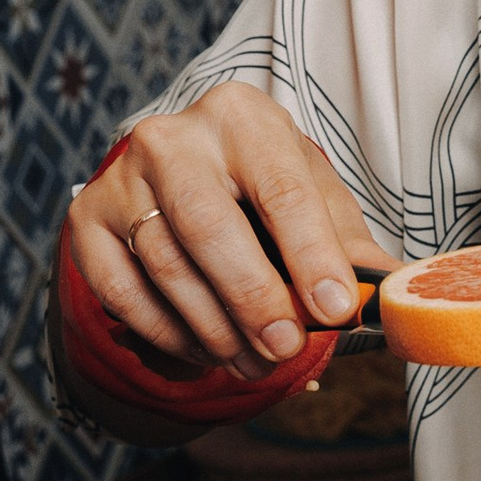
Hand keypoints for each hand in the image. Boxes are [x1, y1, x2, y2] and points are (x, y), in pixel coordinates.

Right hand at [66, 88, 394, 374]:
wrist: (181, 172)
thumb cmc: (261, 187)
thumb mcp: (313, 199)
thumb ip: (351, 247)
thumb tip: (393, 298)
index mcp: (242, 117)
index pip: (281, 189)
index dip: (311, 254)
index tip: (336, 310)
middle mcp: (172, 137)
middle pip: (211, 228)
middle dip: (254, 299)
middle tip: (287, 349)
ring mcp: (121, 177)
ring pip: (168, 266)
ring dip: (217, 329)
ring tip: (258, 363)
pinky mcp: (87, 218)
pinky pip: (123, 291)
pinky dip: (170, 332)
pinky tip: (208, 350)